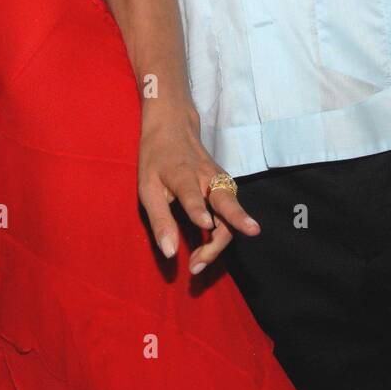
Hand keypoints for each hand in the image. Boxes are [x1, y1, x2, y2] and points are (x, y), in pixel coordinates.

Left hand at [137, 99, 259, 274]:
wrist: (174, 126)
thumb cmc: (156, 159)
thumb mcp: (147, 188)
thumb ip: (160, 219)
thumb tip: (170, 253)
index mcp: (182, 173)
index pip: (191, 192)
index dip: (198, 209)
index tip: (206, 225)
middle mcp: (207, 177)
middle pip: (226, 202)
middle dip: (237, 221)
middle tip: (242, 239)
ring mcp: (220, 180)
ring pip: (230, 213)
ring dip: (218, 241)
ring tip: (197, 263)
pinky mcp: (225, 185)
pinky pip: (229, 212)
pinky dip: (220, 234)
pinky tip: (205, 250)